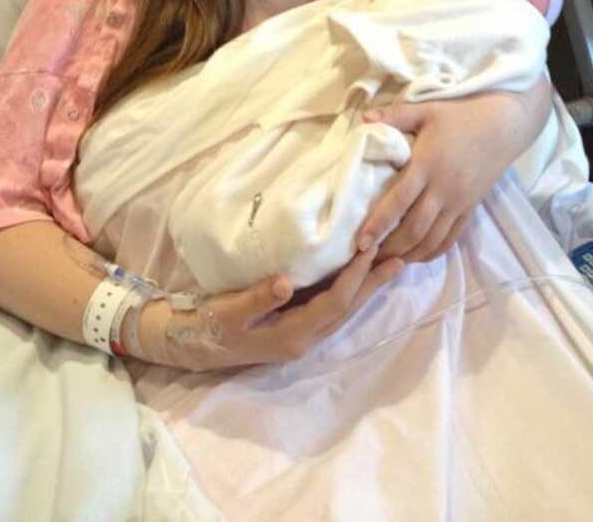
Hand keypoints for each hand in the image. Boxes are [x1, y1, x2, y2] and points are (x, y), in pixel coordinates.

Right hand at [131, 245, 402, 371]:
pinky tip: (357, 275)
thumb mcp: (229, 311)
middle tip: (401, 257)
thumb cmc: (209, 325)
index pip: (335, 303)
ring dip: (366, 287)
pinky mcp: (296, 326)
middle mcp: (304, 339)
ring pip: (343, 309)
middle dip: (373, 283)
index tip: (371, 249)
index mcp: (292, 336)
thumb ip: (257, 298)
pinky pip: (332, 307)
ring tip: (390, 263)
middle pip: (348, 309)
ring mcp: (301, 335)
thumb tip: (285, 282)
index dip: (354, 277)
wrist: (191, 343)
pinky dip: (348, 289)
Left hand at [357, 89, 542, 262]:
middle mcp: (443, 189)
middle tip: (368, 258)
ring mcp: (459, 202)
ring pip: (432, 239)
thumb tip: (365, 118)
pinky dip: (432, 252)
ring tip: (387, 262)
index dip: (378, 224)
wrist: (502, 126)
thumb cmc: (460, 117)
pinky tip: (417, 257)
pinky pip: (451, 238)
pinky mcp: (470, 209)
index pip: (398, 201)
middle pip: (414, 229)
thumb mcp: (427, 110)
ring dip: (409, 254)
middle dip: (390, 247)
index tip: (360, 242)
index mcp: (427, 165)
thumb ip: (395, 116)